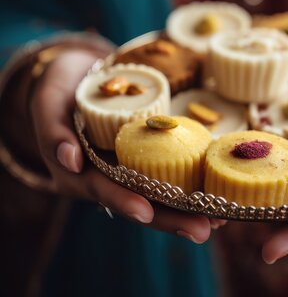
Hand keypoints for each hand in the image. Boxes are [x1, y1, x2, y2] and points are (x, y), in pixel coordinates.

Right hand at [31, 48, 219, 242]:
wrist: (80, 76)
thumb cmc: (61, 88)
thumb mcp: (48, 101)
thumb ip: (53, 131)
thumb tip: (70, 160)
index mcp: (80, 174)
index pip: (103, 190)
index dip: (124, 200)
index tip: (146, 211)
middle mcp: (108, 179)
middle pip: (139, 203)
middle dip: (171, 218)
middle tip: (203, 230)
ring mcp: (129, 171)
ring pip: (159, 197)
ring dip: (189, 210)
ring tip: (220, 220)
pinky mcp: (148, 159)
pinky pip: (171, 175)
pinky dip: (194, 186)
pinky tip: (220, 194)